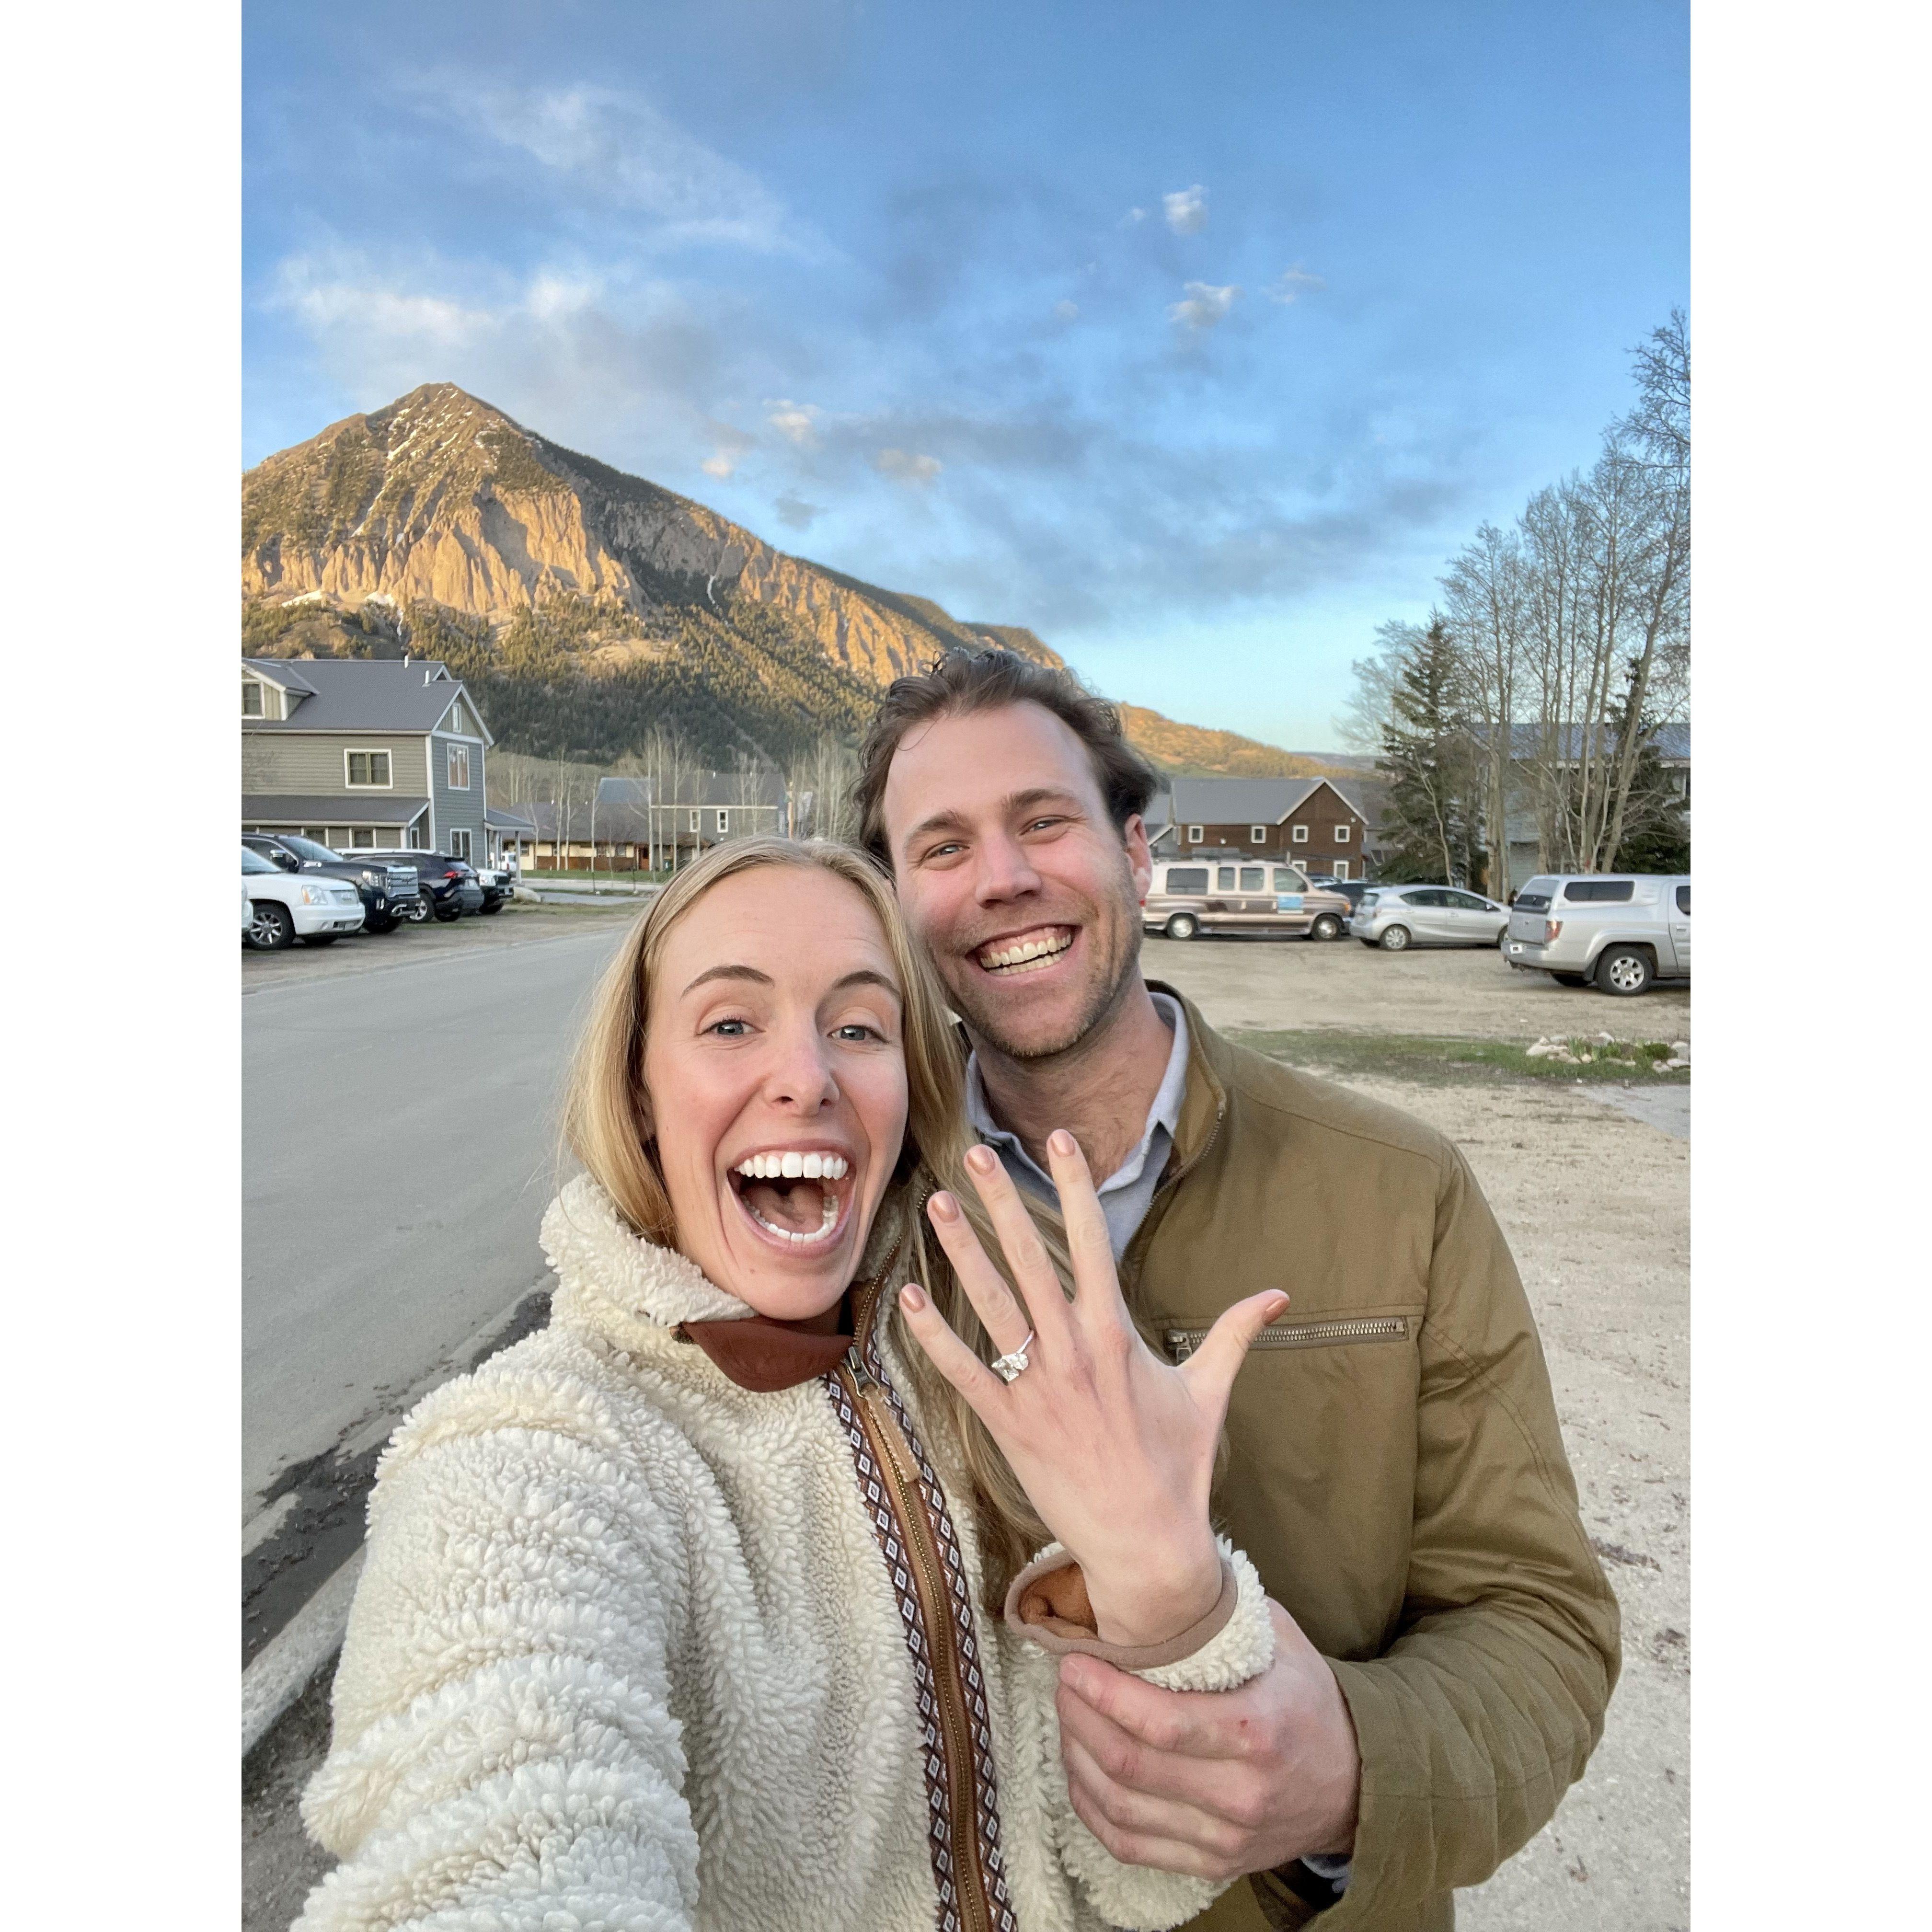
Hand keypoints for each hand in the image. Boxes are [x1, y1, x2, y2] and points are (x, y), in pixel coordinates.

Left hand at [896, 1132, 1286, 1646]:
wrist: (1148, 1544)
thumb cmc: (1178, 1467)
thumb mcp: (1209, 1391)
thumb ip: (1235, 1334)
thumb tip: (1278, 1295)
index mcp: (1116, 1333)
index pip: (1091, 1241)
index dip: (1074, 1186)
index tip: (1059, 1140)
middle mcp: (1073, 1351)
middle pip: (1030, 1259)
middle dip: (1001, 1202)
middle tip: (973, 1153)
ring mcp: (1037, 1387)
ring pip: (991, 1305)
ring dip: (962, 1253)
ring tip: (936, 1205)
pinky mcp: (1009, 1426)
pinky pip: (964, 1372)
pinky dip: (935, 1337)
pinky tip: (910, 1299)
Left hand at [1054, 1598, 1361, 1878]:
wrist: (1354, 1783)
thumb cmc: (1307, 1699)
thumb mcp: (1280, 1640)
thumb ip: (1222, 1610)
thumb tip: (1160, 1565)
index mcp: (1258, 1732)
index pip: (1161, 1723)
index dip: (1104, 1693)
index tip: (1074, 1661)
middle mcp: (1240, 1794)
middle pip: (1131, 1765)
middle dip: (1081, 1718)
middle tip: (1065, 1682)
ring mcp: (1225, 1837)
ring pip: (1121, 1808)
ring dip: (1077, 1760)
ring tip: (1068, 1718)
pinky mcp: (1211, 1863)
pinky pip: (1130, 1845)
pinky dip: (1091, 1808)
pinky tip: (1080, 1769)